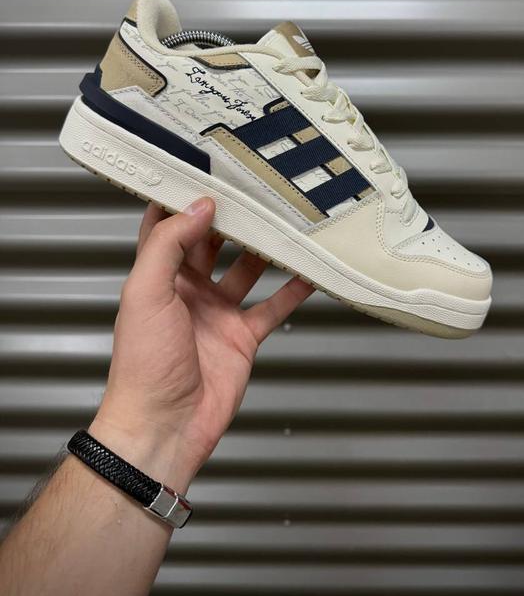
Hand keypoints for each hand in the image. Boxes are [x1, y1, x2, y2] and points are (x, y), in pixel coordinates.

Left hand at [90, 197, 313, 490]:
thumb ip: (169, 245)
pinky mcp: (243, 336)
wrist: (165, 424)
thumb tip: (199, 206)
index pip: (168, 227)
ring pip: (248, 270)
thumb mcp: (146, 292)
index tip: (204, 171)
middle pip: (215, 243)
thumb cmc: (143, 364)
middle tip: (258, 191)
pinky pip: (272, 307)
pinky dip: (292, 291)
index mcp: (158, 276)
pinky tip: (308, 274)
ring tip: (288, 223)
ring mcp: (218, 312)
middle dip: (234, 219)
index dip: (183, 199)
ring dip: (266, 250)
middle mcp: (189, 290)